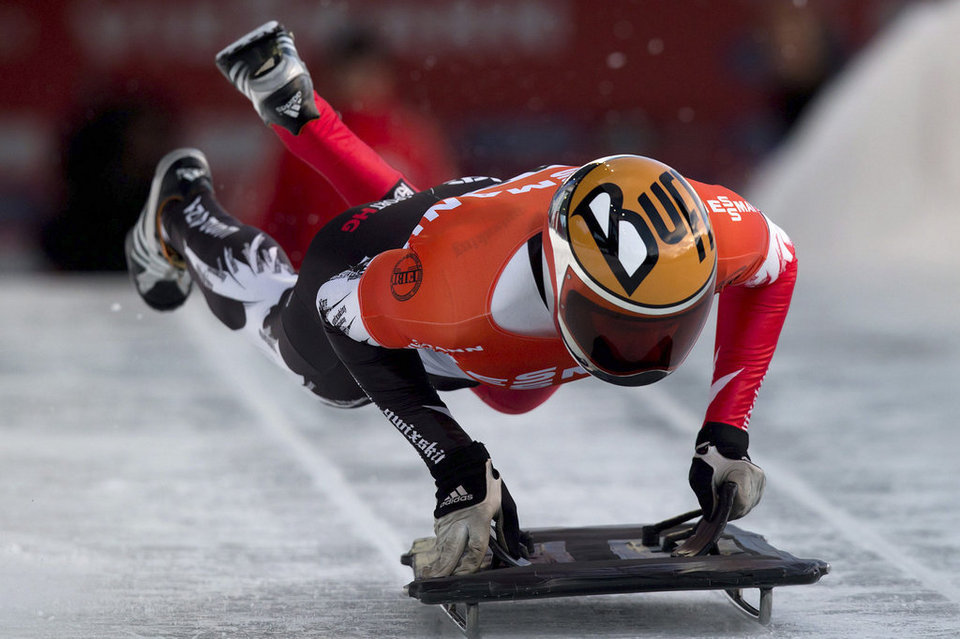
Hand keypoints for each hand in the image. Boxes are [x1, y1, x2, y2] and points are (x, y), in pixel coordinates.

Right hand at [413, 443, 521, 578]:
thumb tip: (512, 552)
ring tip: (432, 578)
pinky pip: (440, 540)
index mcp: (478, 520)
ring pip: (442, 549)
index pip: (474, 550)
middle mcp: (460, 524)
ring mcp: (447, 523)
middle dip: (445, 572)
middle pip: (451, 554)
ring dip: (439, 564)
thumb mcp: (504, 506)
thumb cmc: (487, 486)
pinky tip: (440, 560)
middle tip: (440, 585)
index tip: (468, 576)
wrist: (461, 465)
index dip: (471, 567)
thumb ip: (507, 530)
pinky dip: (440, 552)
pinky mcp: (439, 520)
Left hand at [688, 422, 764, 519]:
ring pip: (749, 505)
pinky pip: (752, 499)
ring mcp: (760, 479)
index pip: (740, 504)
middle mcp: (756, 477)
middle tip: (718, 505)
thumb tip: (712, 518)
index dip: (727, 511)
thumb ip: (707, 500)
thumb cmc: (708, 460)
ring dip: (736, 506)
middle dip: (730, 510)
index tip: (716, 512)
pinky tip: (732, 494)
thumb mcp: (700, 479)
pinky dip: (742, 501)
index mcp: (743, 474)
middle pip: (745, 507)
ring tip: (724, 497)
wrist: (720, 443)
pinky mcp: (761, 480)